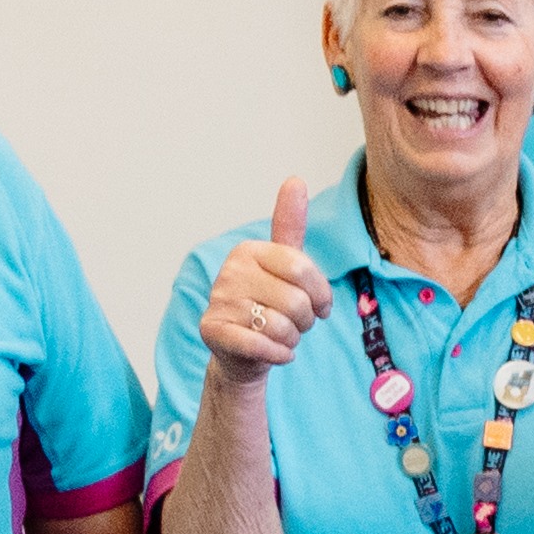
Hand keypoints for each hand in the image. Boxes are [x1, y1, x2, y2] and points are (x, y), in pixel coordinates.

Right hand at [193, 176, 331, 379]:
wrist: (242, 352)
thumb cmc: (268, 305)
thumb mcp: (284, 266)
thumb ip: (289, 227)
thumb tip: (295, 179)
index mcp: (248, 250)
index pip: (303, 269)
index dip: (321, 294)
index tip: (319, 304)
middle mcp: (229, 271)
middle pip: (296, 301)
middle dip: (305, 320)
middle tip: (294, 323)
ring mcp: (218, 301)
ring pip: (282, 327)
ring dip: (292, 339)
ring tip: (280, 336)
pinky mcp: (212, 331)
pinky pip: (263, 346)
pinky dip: (279, 355)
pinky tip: (275, 352)